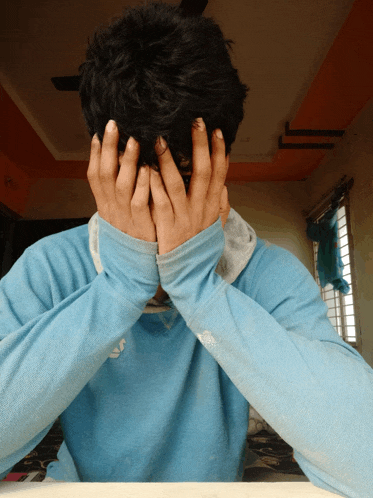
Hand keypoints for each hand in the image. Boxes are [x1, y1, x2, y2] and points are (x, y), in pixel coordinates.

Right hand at [87, 120, 155, 241]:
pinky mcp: (141, 225)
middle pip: (105, 174)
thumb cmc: (131, 232)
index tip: (98, 132)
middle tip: (114, 125)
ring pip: (121, 185)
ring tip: (134, 141)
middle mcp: (111, 207)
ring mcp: (125, 216)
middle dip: (108, 148)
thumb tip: (122, 161)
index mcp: (104, 203)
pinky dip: (143, 185)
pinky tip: (149, 169)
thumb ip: (120, 189)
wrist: (134, 268)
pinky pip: (140, 202)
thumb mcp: (119, 211)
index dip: (94, 153)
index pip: (94, 174)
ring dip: (127, 162)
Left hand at [149, 118, 229, 254]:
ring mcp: (184, 217)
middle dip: (199, 145)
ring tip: (160, 139)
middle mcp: (201, 208)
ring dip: (169, 161)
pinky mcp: (167, 226)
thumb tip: (223, 184)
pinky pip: (160, 202)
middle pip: (202, 172)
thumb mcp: (215, 225)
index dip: (219, 151)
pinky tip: (146, 169)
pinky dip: (154, 185)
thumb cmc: (200, 246)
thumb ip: (220, 203)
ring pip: (177, 184)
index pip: (219, 173)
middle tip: (194, 121)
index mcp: (212, 205)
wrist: (191, 274)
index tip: (217, 130)